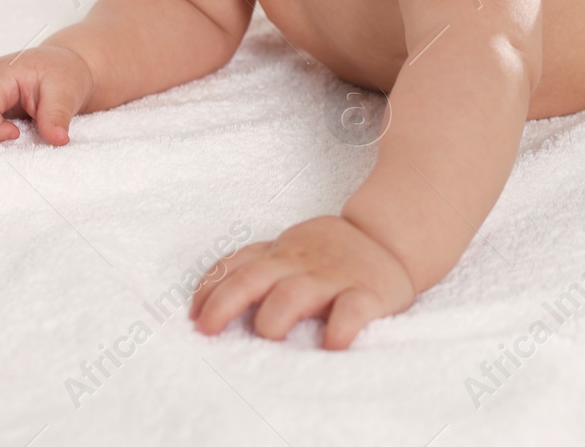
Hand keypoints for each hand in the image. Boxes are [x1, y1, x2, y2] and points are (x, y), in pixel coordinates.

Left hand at [189, 215, 416, 348]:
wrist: (390, 239)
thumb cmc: (328, 256)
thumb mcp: (288, 251)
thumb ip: (253, 268)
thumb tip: (202, 304)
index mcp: (280, 254)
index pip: (235, 265)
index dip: (209, 289)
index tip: (195, 317)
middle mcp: (300, 264)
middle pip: (254, 278)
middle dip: (224, 303)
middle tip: (208, 330)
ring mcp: (333, 278)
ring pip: (295, 293)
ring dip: (274, 315)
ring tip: (270, 336)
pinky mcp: (367, 295)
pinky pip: (351, 311)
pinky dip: (340, 329)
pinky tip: (331, 345)